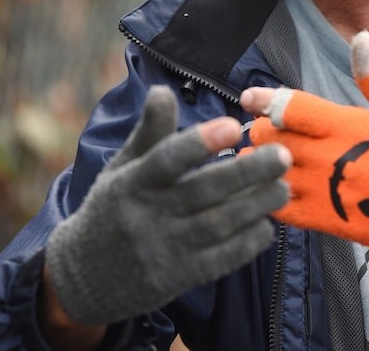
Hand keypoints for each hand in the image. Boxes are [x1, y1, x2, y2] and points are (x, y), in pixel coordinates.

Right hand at [45, 85, 290, 325]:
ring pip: (217, 226)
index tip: (233, 125)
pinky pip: (218, 261)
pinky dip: (246, 243)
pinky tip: (267, 224)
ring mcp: (163, 250)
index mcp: (132, 182)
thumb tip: (162, 89)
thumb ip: (149, 131)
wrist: (83, 277)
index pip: (167, 159)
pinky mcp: (177, 278)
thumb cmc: (113, 207)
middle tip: (283, 155)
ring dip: (256, 206)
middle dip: (247, 173)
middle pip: (203, 192)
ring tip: (285, 186)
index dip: (199, 142)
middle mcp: (148, 216)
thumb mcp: (122, 167)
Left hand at [242, 31, 368, 261]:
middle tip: (258, 127)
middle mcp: (331, 159)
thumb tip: (361, 38)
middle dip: (261, 131)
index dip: (267, 101)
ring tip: (255, 155)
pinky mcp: (331, 221)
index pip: (293, 109)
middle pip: (275, 141)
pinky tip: (268, 188)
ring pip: (274, 175)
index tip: (248, 98)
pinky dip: (269, 197)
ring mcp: (328, 193)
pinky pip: (285, 210)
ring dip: (259, 163)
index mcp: (347, 126)